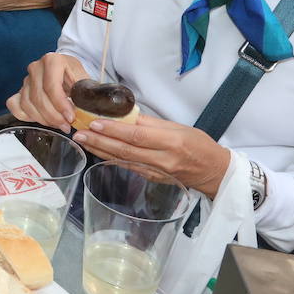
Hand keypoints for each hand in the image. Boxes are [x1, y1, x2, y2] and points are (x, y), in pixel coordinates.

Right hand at [8, 53, 87, 130]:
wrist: (65, 70)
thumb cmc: (74, 74)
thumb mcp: (84, 79)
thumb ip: (84, 94)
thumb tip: (85, 112)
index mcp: (52, 60)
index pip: (51, 86)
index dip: (60, 105)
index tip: (70, 117)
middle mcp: (36, 68)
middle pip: (38, 98)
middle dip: (53, 116)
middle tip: (66, 125)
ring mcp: (26, 79)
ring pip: (27, 104)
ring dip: (43, 119)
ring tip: (58, 124)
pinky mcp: (20, 90)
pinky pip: (15, 106)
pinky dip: (26, 116)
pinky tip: (42, 119)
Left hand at [73, 114, 231, 197]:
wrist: (214, 172)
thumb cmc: (199, 145)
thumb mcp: (180, 127)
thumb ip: (152, 123)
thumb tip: (126, 115)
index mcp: (171, 142)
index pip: (137, 135)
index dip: (113, 130)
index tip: (94, 122)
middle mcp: (162, 159)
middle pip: (125, 150)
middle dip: (99, 140)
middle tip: (79, 132)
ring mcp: (156, 172)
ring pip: (123, 159)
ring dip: (100, 149)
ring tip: (82, 140)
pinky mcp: (152, 178)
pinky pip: (128, 166)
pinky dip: (111, 158)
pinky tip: (97, 151)